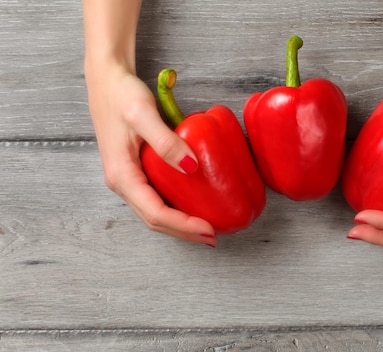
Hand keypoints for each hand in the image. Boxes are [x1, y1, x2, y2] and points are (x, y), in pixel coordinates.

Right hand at [85, 68, 216, 246]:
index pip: (155, 213)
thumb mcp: (143, 114)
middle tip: (214, 238)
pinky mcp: (136, 171)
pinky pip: (156, 198)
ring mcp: (128, 178)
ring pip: (154, 212)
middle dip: (184, 232)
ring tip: (206, 229)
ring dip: (180, 224)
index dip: (183, 225)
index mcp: (121, 175)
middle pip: (155, 220)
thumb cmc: (121, 94)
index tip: (209, 229)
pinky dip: (175, 208)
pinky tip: (193, 206)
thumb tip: (191, 167)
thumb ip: (165, 141)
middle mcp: (122, 183)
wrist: (106, 79)